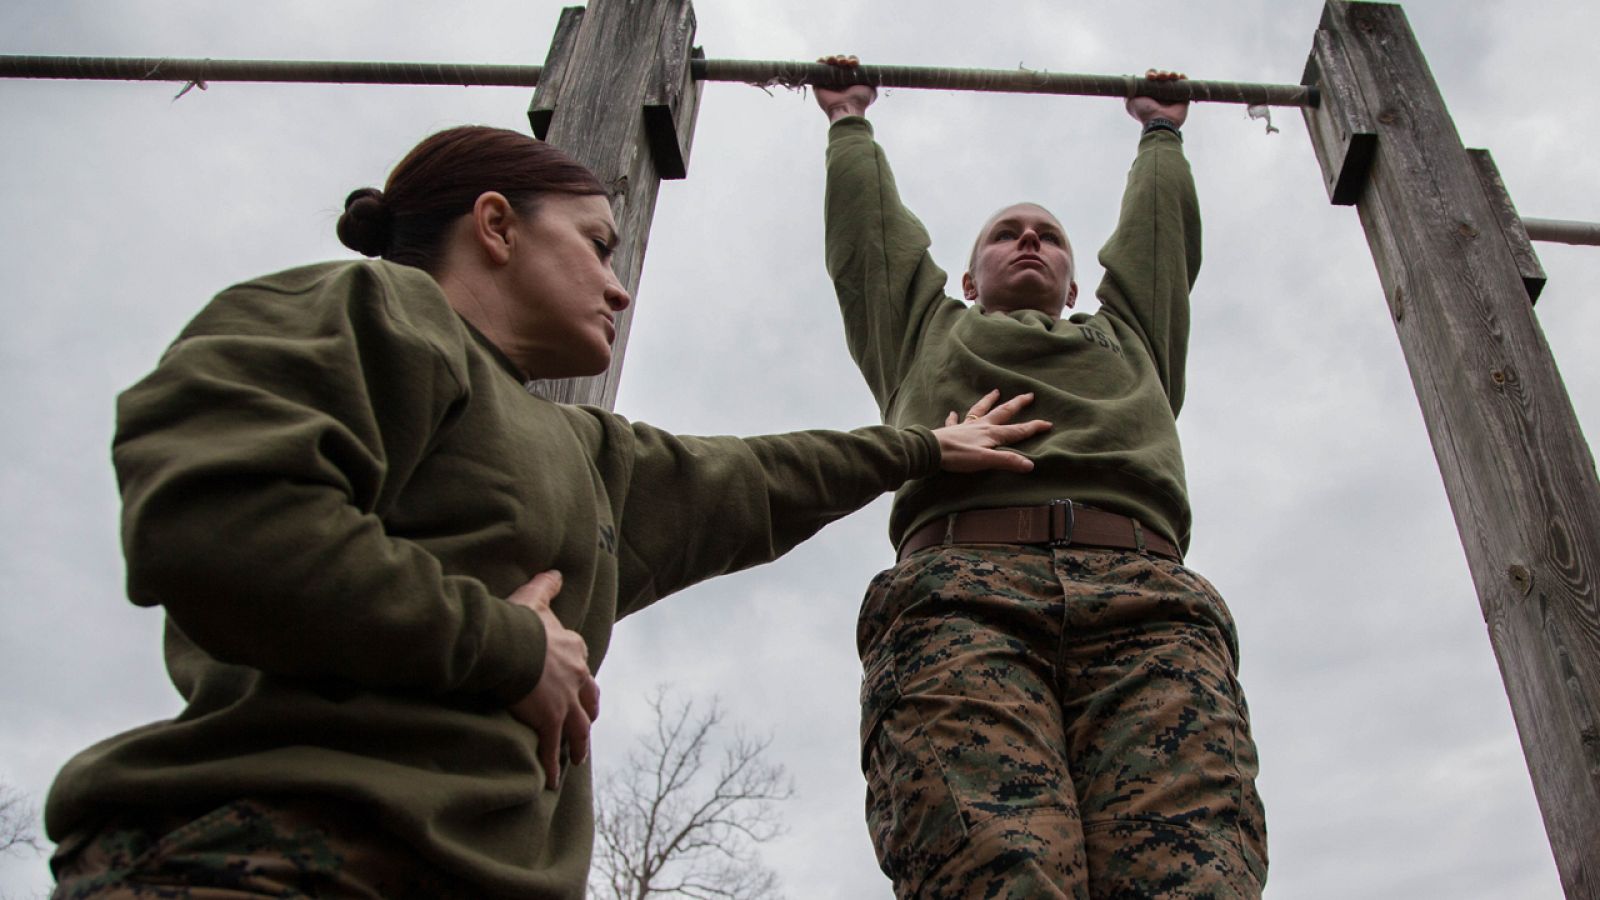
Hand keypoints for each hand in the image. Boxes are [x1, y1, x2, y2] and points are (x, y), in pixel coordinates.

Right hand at [506, 570, 600, 789]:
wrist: (512, 647)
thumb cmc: (520, 622)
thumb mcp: (536, 598)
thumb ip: (548, 585)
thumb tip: (557, 571)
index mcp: (573, 650)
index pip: (581, 663)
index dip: (578, 675)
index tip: (576, 683)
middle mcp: (576, 678)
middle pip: (588, 700)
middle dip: (588, 712)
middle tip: (587, 723)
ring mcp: (565, 703)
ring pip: (578, 729)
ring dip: (578, 745)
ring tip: (577, 759)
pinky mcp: (549, 721)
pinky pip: (552, 749)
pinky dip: (552, 766)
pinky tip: (552, 782)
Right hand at [815, 54, 875, 121]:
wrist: (847, 109)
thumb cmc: (860, 101)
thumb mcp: (872, 90)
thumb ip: (872, 82)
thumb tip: (873, 76)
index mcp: (851, 78)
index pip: (850, 63)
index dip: (852, 60)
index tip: (854, 63)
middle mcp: (840, 79)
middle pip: (839, 61)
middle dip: (841, 58)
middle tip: (843, 63)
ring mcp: (829, 81)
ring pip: (828, 63)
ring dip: (832, 58)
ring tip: (835, 62)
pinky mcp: (819, 84)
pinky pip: (817, 69)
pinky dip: (820, 61)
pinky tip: (824, 60)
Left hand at [934, 390, 1051, 473]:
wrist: (930, 451)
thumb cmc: (958, 456)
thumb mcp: (986, 461)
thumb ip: (1007, 461)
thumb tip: (1030, 465)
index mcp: (992, 433)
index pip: (1017, 430)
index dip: (1033, 427)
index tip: (1048, 423)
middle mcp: (981, 426)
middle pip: (1002, 412)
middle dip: (1016, 404)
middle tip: (1028, 394)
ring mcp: (965, 427)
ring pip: (980, 410)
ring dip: (988, 401)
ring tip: (995, 391)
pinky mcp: (951, 431)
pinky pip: (954, 421)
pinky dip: (955, 416)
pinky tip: (953, 412)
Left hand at [1126, 69, 1188, 127]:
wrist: (1159, 122)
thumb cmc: (1144, 112)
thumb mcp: (1130, 103)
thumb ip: (1128, 92)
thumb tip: (1125, 79)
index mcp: (1150, 93)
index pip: (1151, 77)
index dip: (1151, 74)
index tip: (1151, 77)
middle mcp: (1161, 93)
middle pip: (1163, 76)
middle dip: (1162, 73)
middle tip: (1161, 77)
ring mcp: (1172, 95)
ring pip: (1173, 78)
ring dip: (1172, 74)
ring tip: (1171, 77)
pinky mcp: (1183, 98)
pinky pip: (1185, 84)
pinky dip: (1183, 78)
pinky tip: (1180, 76)